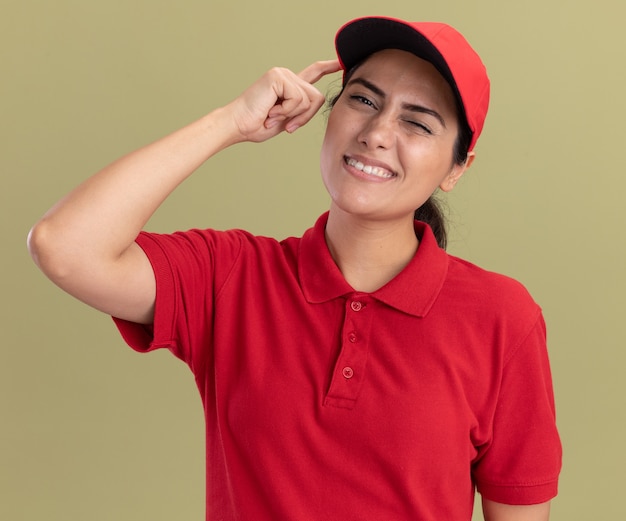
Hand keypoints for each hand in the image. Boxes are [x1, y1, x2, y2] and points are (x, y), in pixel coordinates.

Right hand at [226, 59, 340, 142]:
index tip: (341, 62)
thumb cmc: (258, 125)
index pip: (313, 73)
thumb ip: (302, 111)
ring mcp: (283, 74)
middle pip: (317, 97)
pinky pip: (298, 99)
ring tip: (273, 117)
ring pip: (309, 99)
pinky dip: (286, 111)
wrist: (239, 125)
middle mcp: (287, 76)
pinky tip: (271, 111)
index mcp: (289, 85)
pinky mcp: (279, 77)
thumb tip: (318, 100)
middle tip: (286, 125)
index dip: (328, 67)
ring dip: (294, 115)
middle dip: (305, 116)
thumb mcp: (288, 119)